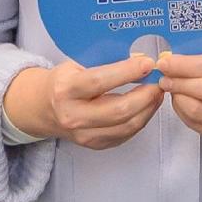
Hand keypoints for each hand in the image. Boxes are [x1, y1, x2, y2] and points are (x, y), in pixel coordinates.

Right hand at [4, 47, 165, 150]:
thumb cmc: (63, 82)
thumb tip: (140, 57)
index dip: (127, 72)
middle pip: (118, 111)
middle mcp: (73, 115)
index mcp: (66, 89)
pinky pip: (124, 135)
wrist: (42, 108)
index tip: (148, 63)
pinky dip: (140, 120)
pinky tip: (146, 106)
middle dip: (145, 96)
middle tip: (159, 82)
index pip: (100, 82)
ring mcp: (83, 134)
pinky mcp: (94, 144)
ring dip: (148, 109)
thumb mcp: (74, 65)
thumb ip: (103, 64)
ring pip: (126, 126)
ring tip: (156, 93)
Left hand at [157, 47, 201, 148]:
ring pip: (196, 113)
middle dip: (177, 84)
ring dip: (178, 100)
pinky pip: (197, 126)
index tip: (164, 63)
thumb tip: (173, 63)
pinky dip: (185, 113)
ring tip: (174, 90)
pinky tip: (185, 103)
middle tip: (164, 78)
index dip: (182, 66)